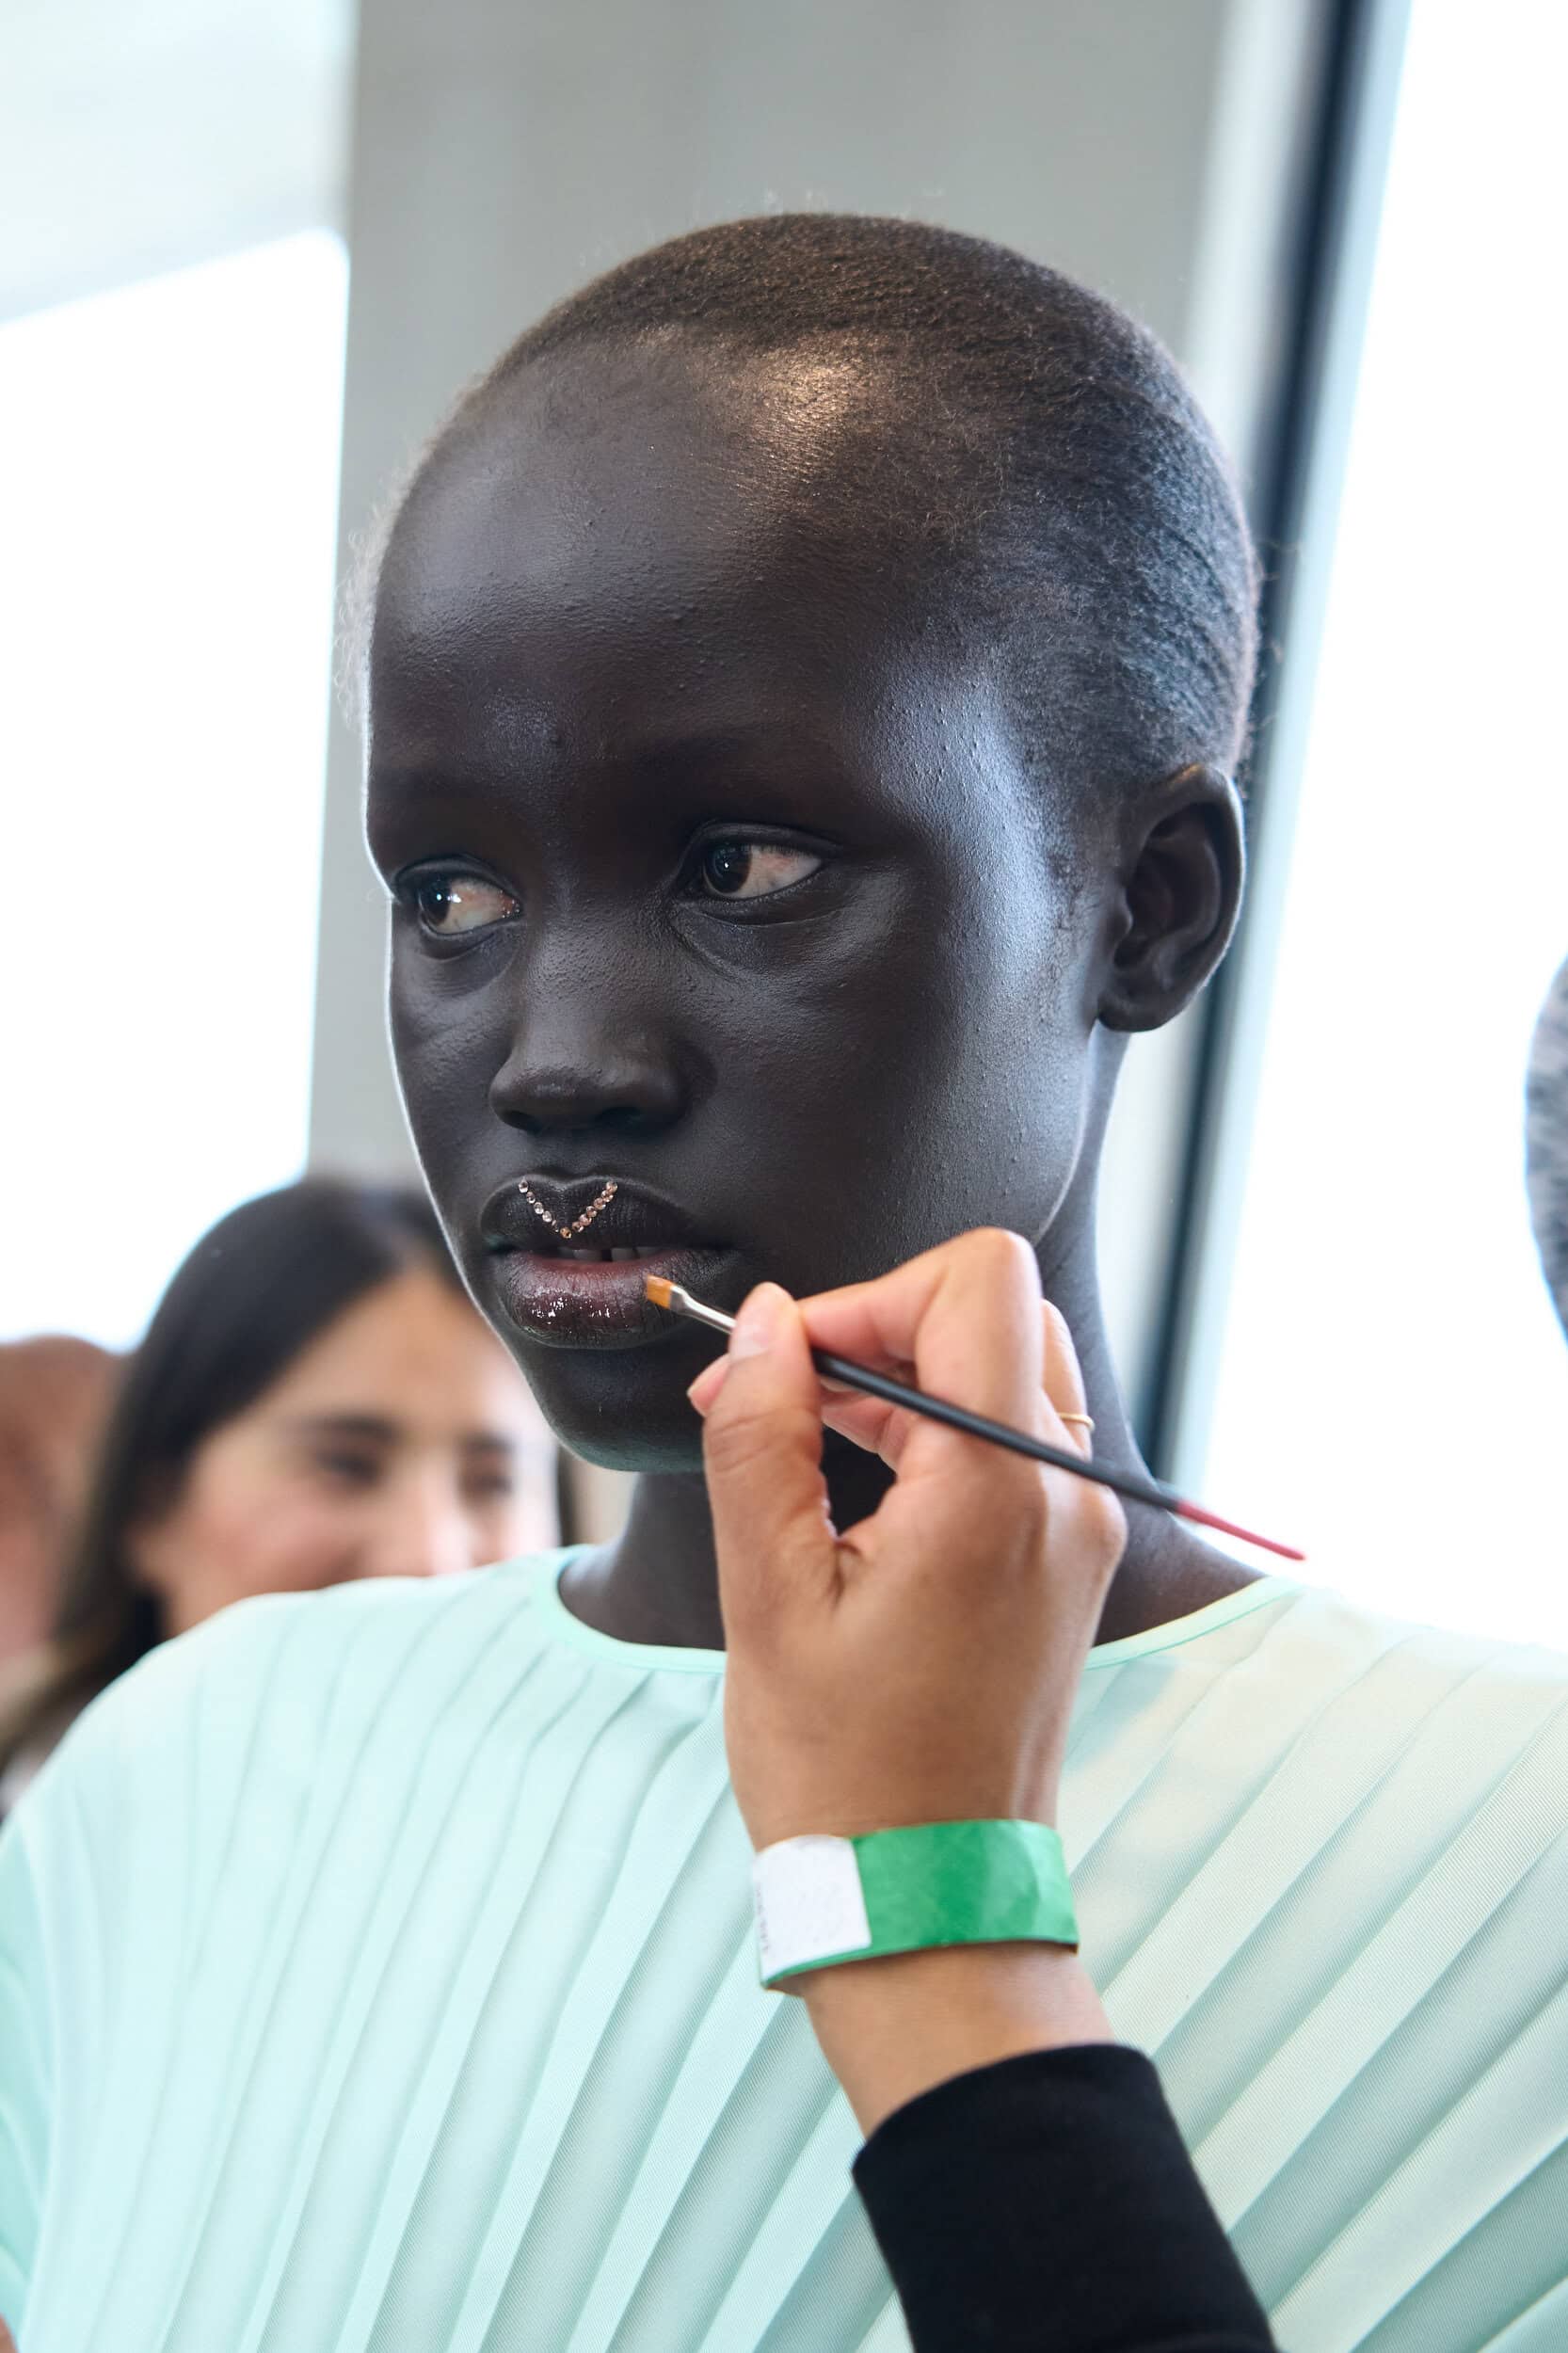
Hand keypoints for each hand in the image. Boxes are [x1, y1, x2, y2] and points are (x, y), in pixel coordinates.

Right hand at [686, 1229, 1126, 2131]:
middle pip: (994, 1311)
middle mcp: (1067, 1492)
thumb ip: (762, 1436)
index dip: (867, 1296)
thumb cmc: (844, 1772)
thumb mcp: (768, 1595)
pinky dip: (933, 1434)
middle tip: (779, 1398)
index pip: (977, 1278)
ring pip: (1004, 1368)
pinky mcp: (1068, 1558)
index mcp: (1002, 1488)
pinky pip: (1012, 1440)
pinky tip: (851, 1492)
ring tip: (797, 1447)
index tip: (787, 1365)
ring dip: (901, 1380)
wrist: (925, 1901)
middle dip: (879, 1328)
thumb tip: (766, 1325)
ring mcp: (1079, 1526)